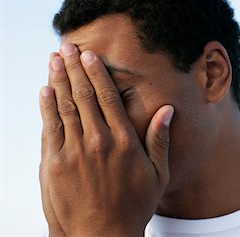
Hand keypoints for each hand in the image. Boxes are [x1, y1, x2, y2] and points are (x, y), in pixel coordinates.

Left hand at [39, 43, 173, 235]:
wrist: (101, 236)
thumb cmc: (134, 206)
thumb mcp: (158, 175)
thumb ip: (161, 140)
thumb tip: (167, 110)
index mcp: (124, 141)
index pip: (107, 97)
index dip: (97, 73)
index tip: (89, 55)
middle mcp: (98, 141)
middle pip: (83, 96)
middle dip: (74, 68)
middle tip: (66, 47)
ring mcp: (74, 151)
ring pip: (64, 107)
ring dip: (58, 81)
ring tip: (54, 60)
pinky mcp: (54, 164)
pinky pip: (50, 128)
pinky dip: (46, 107)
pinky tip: (45, 91)